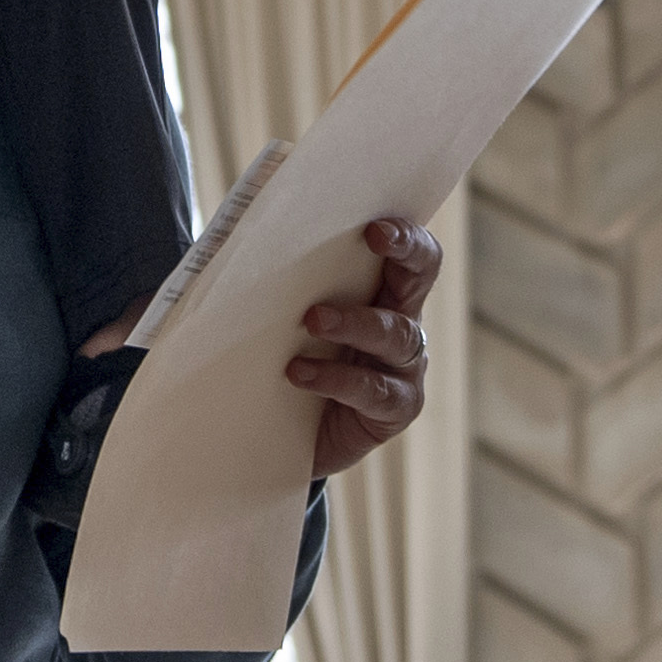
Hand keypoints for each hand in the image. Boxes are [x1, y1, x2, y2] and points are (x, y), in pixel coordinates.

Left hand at [292, 219, 444, 479]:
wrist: (283, 437)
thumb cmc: (286, 360)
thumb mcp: (288, 319)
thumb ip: (284, 283)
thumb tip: (241, 239)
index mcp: (384, 294)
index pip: (412, 254)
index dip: (405, 234)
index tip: (376, 224)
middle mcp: (404, 325)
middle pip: (420, 279)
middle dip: (404, 251)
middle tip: (371, 237)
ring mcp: (405, 369)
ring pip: (395, 335)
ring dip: (354, 321)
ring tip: (312, 319)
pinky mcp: (394, 410)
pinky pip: (373, 390)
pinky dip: (334, 377)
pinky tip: (298, 372)